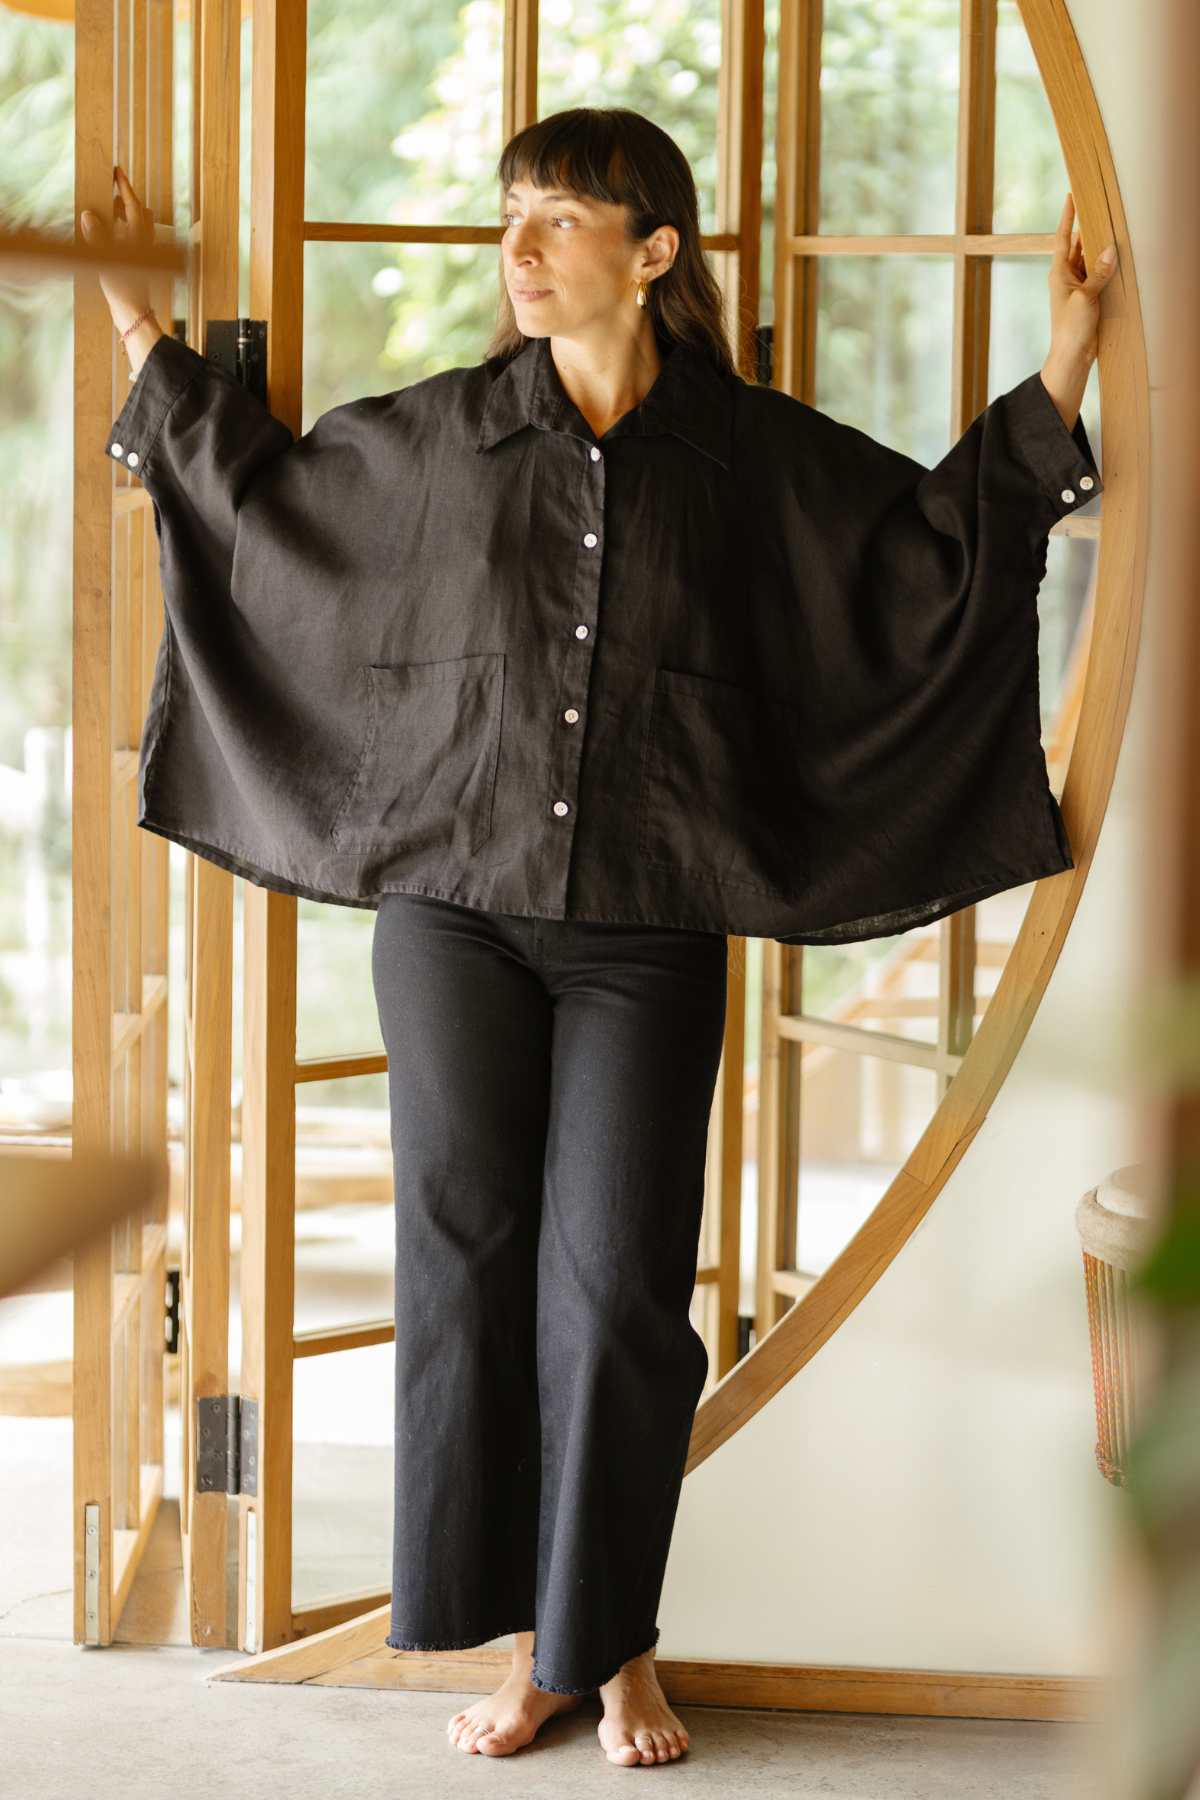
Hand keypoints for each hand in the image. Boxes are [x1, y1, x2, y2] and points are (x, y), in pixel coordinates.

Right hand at [79, 165, 155, 331]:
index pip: (133, 205)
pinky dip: (123, 227)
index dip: (125, 186)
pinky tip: (111, 231)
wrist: (133, 313)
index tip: (117, 170)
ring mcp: (142, 252)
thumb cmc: (122, 289)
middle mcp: (144, 243)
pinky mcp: (138, 261)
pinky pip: (132, 236)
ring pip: (138, 224)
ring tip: (110, 206)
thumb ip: (97, 236)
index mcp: (139, 238)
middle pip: (139, 212)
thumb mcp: (105, 261)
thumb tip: (88, 215)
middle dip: (126, 198)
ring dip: (125, 213)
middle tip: (111, 187)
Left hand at [1047, 190, 1117, 368]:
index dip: (1067, 217)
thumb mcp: (1086, 297)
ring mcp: (1077, 287)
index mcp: (1059, 273)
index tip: (1070, 197)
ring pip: (1090, 260)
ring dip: (1099, 249)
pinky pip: (1097, 275)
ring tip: (1112, 230)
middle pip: (1078, 246)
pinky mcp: (1088, 297)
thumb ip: (1099, 273)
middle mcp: (1066, 277)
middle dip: (1088, 230)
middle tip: (1100, 210)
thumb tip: (1110, 249)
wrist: (1071, 357)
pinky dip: (1106, 267)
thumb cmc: (1071, 329)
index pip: (1064, 238)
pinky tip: (1117, 258)